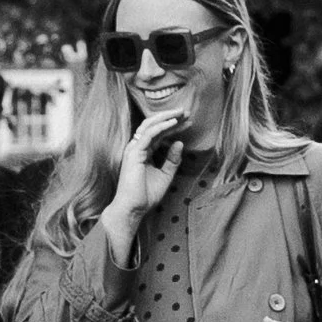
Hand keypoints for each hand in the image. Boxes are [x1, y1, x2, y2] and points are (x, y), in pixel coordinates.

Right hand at [104, 112, 184, 237]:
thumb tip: (180, 143)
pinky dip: (161, 126)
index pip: (159, 134)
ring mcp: (134, 149)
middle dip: (170, 117)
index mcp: (143, 153)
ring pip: (150, 125)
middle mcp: (137, 148)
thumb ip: (172, 160)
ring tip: (182, 113)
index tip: (188, 121)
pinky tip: (173, 122)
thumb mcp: (165, 176)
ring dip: (166, 117)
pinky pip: (149, 134)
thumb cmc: (145, 196)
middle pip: (154, 125)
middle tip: (186, 112)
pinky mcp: (134, 153)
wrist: (133, 209)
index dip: (173, 126)